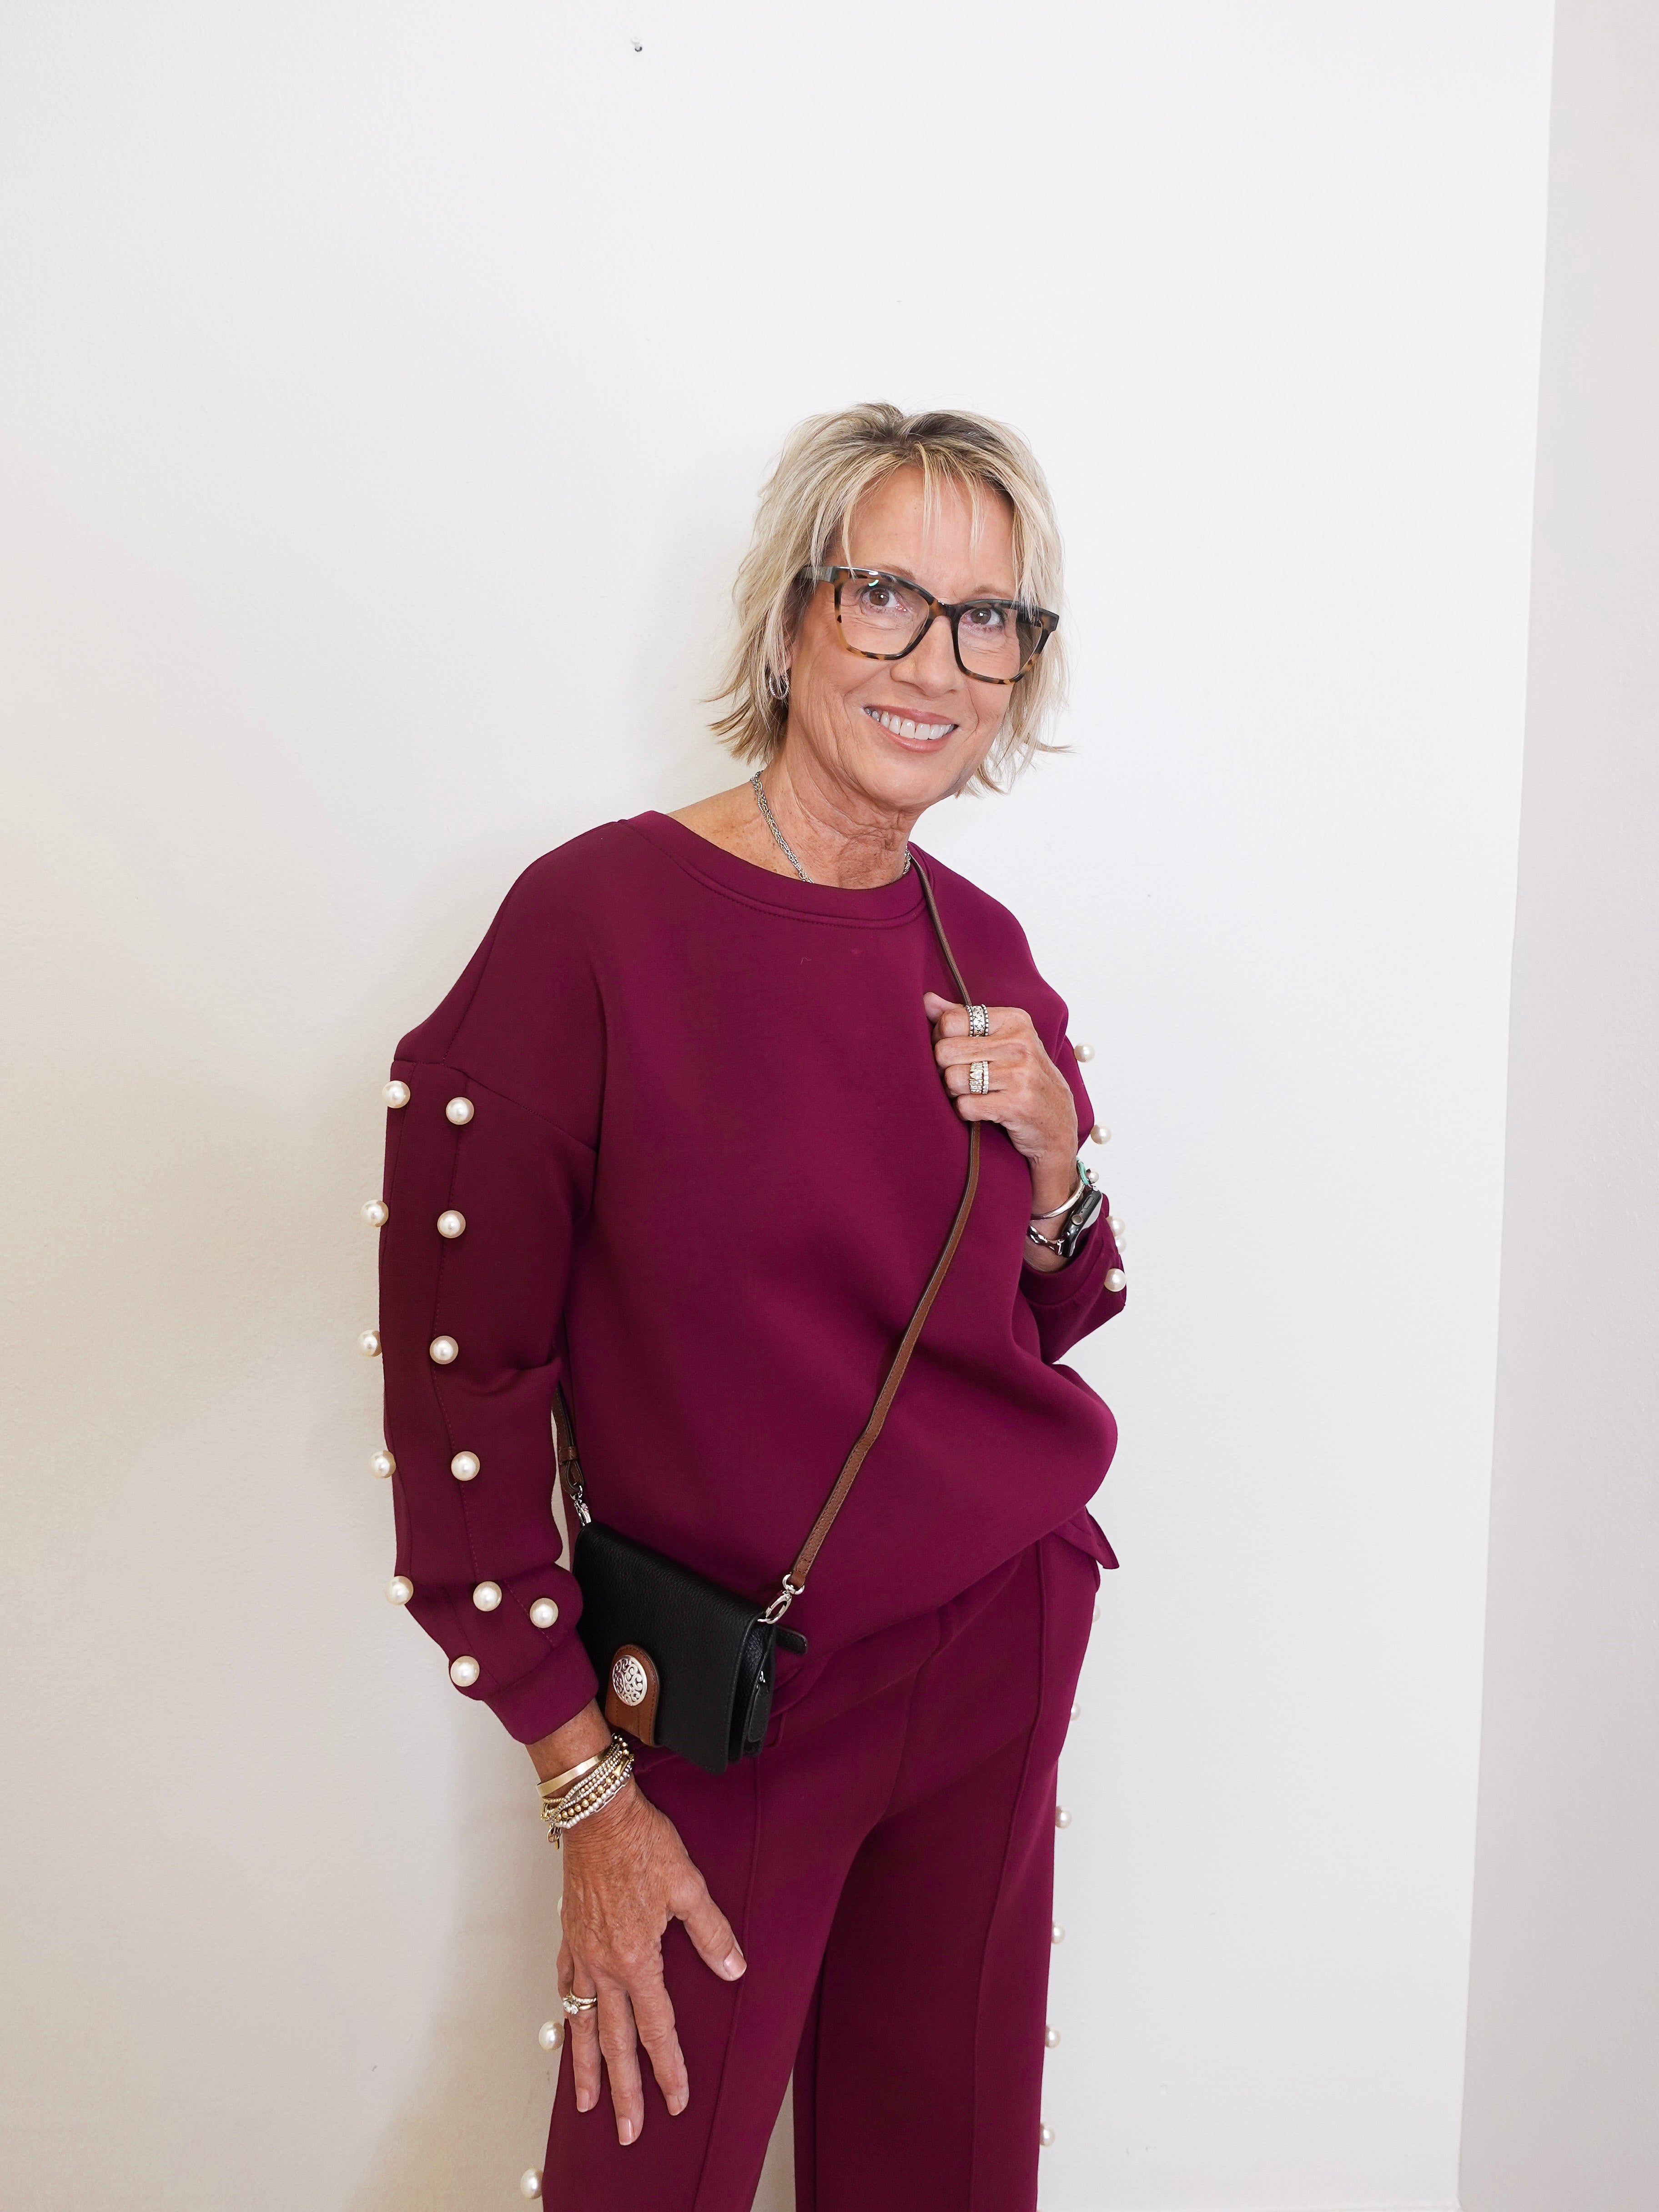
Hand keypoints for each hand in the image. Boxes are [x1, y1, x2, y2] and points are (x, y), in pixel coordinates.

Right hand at [557, 1777, 745, 2145]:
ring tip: (586, 2101)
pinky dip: (566, 2007)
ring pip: (581, 2021)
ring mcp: (582, 1951)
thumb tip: (733, 1968)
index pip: (656, 2028)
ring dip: (584, 2065)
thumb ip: (711, 1932)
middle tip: (627, 2130)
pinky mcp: (569, 1933)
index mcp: (636, 1959)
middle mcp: (604, 1965)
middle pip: (614, 2041)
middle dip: (624, 2090)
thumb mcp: (688, 1885)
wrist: (595, 1812)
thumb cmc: (641, 1842)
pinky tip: (567, 2018)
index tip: (676, 2101)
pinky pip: (564, 1981)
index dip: (669, 2068)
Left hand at [923, 991, 1082, 1265]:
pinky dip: (966, 1113)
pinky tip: (983, 1111)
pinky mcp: (1017, 1105)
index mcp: (1015, 1021)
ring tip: (976, 1095)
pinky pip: (965, 1106)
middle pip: (945, 1051)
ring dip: (956, 1094)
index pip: (951, 1021)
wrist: (1057, 1126)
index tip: (958, 1053)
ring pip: (952, 1079)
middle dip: (946, 1070)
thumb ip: (963, 1019)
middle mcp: (1021, 1044)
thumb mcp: (1000, 1042)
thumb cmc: (1021, 1079)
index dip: (943, 1040)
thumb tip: (926, 1000)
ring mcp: (1021, 1074)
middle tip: (964, 1080)